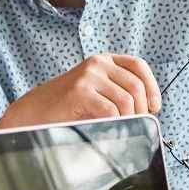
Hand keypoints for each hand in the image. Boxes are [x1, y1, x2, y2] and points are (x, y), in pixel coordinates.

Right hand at [0, 54, 160, 129]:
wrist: (34, 112)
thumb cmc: (66, 107)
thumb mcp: (95, 91)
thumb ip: (117, 91)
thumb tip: (148, 109)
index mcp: (103, 61)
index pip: (138, 66)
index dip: (152, 87)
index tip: (154, 107)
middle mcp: (97, 64)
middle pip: (136, 86)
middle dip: (142, 110)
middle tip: (139, 124)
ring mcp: (88, 76)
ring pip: (126, 100)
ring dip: (130, 119)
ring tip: (123, 128)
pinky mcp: (80, 92)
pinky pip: (111, 111)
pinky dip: (115, 123)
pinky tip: (109, 128)